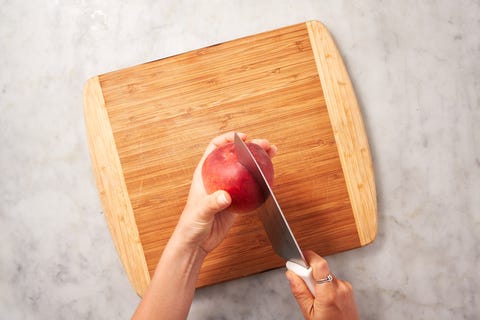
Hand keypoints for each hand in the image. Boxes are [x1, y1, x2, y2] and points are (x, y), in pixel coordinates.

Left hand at [174, 131, 276, 254]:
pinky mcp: (236, 201)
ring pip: (245, 169)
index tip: (243, 137)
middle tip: (265, 145)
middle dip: (251, 146)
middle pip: (235, 155)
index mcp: (204, 173)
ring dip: (259, 160)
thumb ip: (212, 203)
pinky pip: (251, 187)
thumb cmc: (191, 225)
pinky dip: (261, 181)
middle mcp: (217, 178)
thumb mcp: (200, 211)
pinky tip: (270, 178)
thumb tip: (225, 196)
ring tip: (272, 154)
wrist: (197, 242)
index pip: (215, 148)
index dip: (228, 139)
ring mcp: (228, 188)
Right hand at [286, 251, 358, 319]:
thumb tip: (291, 275)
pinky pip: (332, 280)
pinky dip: (325, 285)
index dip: (307, 257)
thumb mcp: (309, 313)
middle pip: (320, 269)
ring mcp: (346, 287)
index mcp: (329, 293)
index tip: (296, 260)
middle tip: (302, 285)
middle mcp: (340, 287)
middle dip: (308, 274)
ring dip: (317, 281)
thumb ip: (299, 292)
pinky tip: (323, 298)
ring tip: (315, 297)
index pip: (319, 264)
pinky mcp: (348, 288)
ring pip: (325, 274)